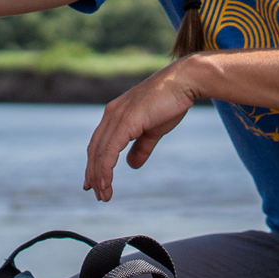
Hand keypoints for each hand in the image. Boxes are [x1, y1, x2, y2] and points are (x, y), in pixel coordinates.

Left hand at [84, 62, 198, 201]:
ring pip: (99, 153)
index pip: (97, 143)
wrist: (184, 82)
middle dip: (94, 174)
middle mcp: (110, 115)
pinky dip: (106, 169)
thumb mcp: (153, 130)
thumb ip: (141, 147)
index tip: (93, 182)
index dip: (94, 164)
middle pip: (94, 150)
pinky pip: (109, 151)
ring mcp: (116, 117)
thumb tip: (132, 165)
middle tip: (98, 194)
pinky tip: (107, 183)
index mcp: (115, 115)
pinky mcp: (125, 121)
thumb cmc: (171, 103)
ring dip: (99, 176)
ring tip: (103, 195)